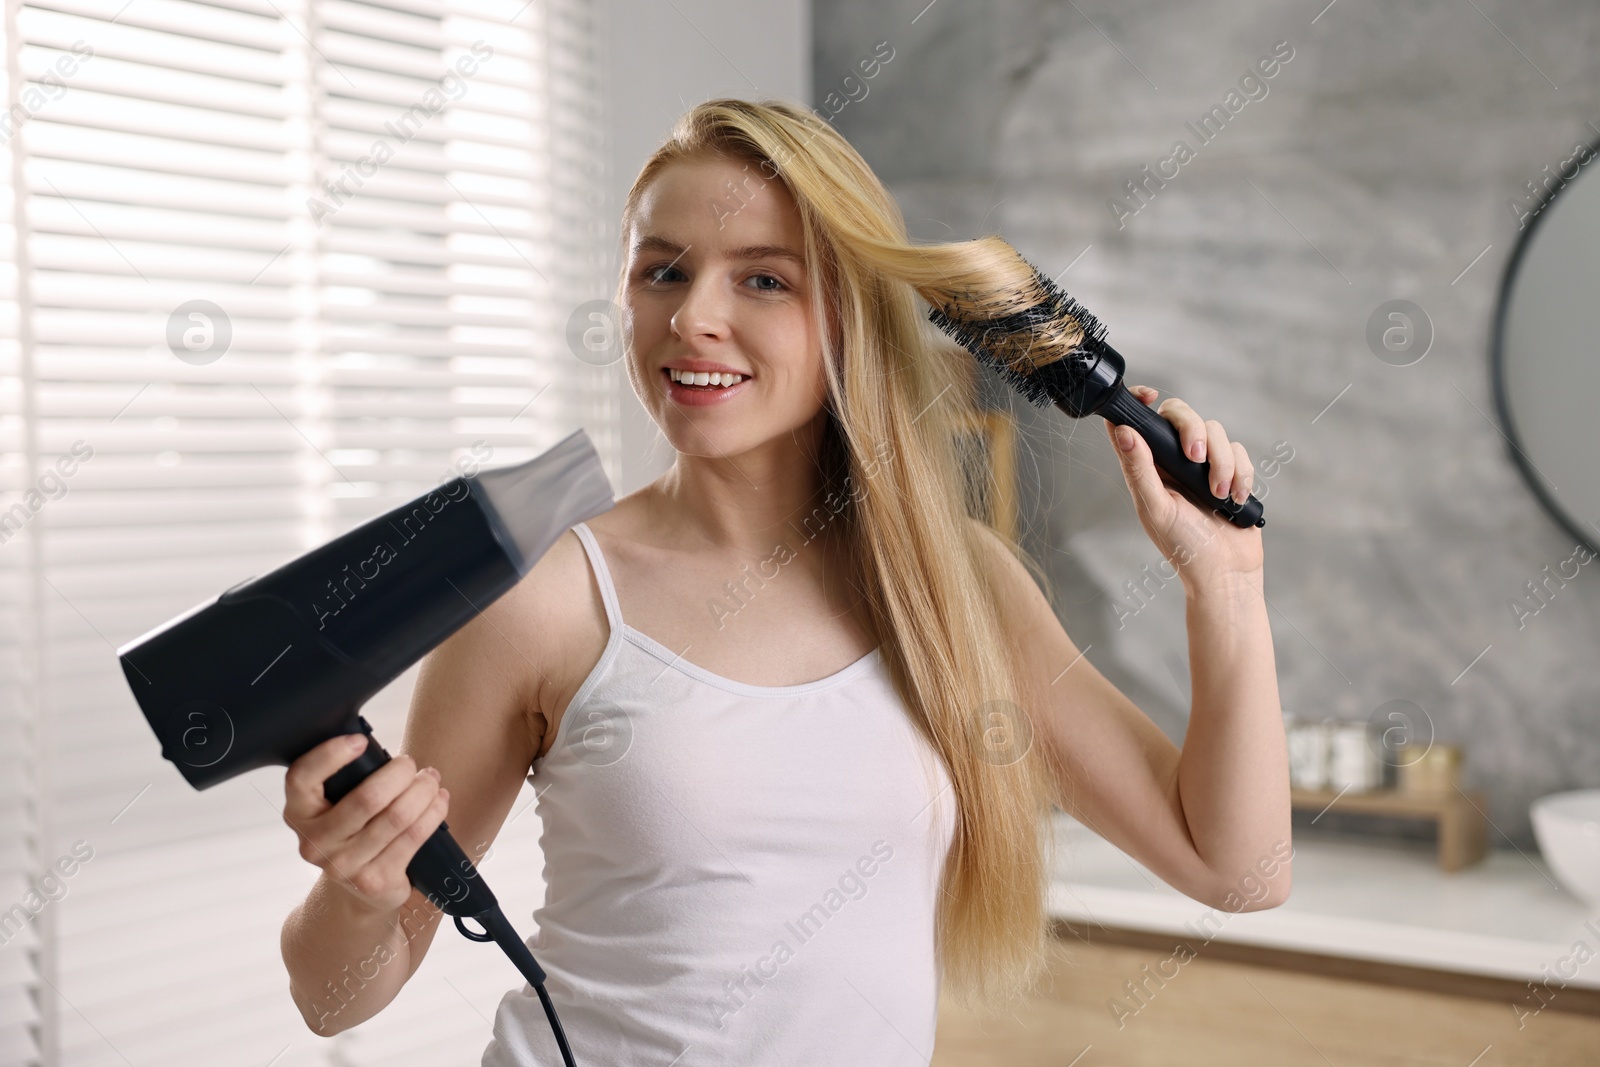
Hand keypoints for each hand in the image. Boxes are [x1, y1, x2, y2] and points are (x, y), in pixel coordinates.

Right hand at [282, 735, 449, 913]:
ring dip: (422, 791)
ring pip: (396, 817)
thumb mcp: (335, 804)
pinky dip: (433, 813)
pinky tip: (439, 801)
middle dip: (400, 773)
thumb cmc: (353, 829)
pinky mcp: (373, 880)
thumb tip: (381, 749)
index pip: (302, 779)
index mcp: (299, 813)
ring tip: (431, 780)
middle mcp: (315, 842)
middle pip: (367, 798)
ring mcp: (343, 865)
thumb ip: (346, 779)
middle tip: (411, 764)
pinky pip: (413, 837)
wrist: (357, 890)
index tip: (360, 740)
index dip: (330, 755)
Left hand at [1104, 385, 1263, 583]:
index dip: (1139, 402)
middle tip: (1196, 457)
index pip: (1138, 422)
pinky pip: (1239, 450)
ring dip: (1222, 462)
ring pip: (1215, 431)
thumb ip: (1139, 470)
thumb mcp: (1157, 509)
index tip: (1149, 395)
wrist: (1226, 571)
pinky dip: (1241, 473)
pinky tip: (1235, 498)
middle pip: (1181, 415)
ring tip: (1219, 495)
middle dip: (1194, 430)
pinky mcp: (1231, 471)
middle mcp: (1173, 460)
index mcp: (1148, 467)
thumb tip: (1122, 431)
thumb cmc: (1184, 546)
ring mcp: (1203, 464)